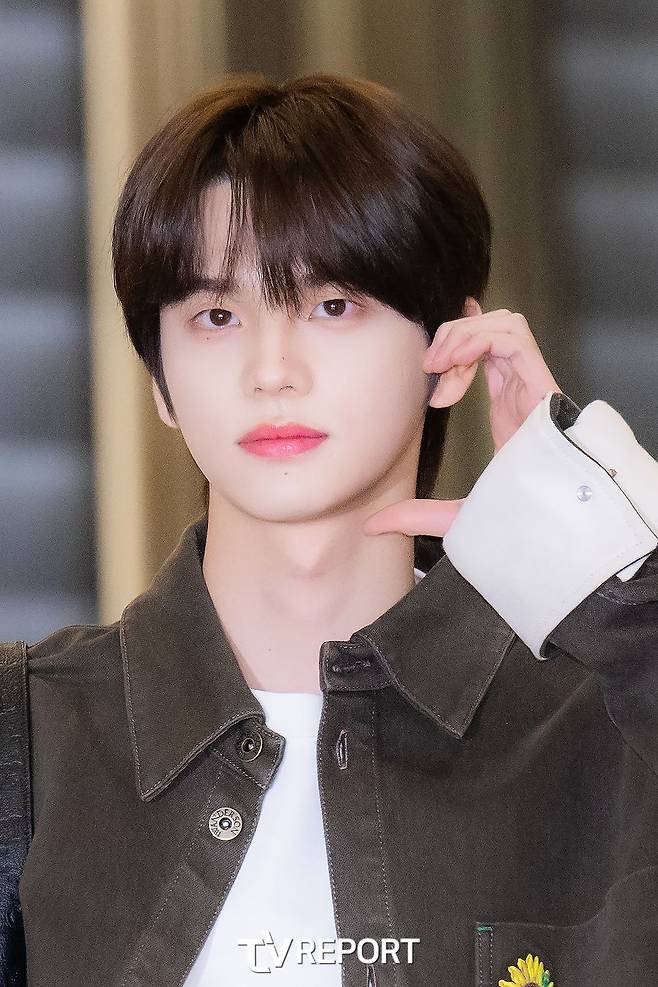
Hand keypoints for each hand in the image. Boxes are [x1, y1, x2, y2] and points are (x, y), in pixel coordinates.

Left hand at [362, 298, 561, 537]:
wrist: (553, 525)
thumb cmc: (518, 518)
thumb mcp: (455, 514)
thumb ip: (416, 514)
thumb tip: (373, 526)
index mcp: (507, 407)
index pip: (484, 352)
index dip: (452, 349)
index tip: (429, 383)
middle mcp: (520, 389)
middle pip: (491, 328)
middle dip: (455, 337)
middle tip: (430, 367)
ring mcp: (532, 385)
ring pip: (503, 324)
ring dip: (465, 334)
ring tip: (442, 364)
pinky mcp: (542, 384)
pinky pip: (514, 337)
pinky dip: (479, 339)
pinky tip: (455, 365)